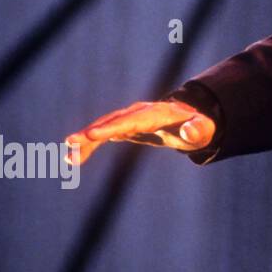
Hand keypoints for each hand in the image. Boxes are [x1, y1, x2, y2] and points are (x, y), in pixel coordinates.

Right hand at [64, 100, 215, 166]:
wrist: (191, 121)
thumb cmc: (198, 127)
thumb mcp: (202, 130)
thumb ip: (197, 130)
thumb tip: (190, 131)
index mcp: (157, 113)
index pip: (132, 120)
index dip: (113, 127)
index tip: (92, 134)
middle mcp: (139, 113)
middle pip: (113, 122)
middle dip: (92, 132)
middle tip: (70, 143)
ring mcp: (130, 118)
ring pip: (104, 128)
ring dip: (86, 141)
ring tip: (69, 159)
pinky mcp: (125, 127)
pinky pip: (103, 135)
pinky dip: (90, 145)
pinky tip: (75, 157)